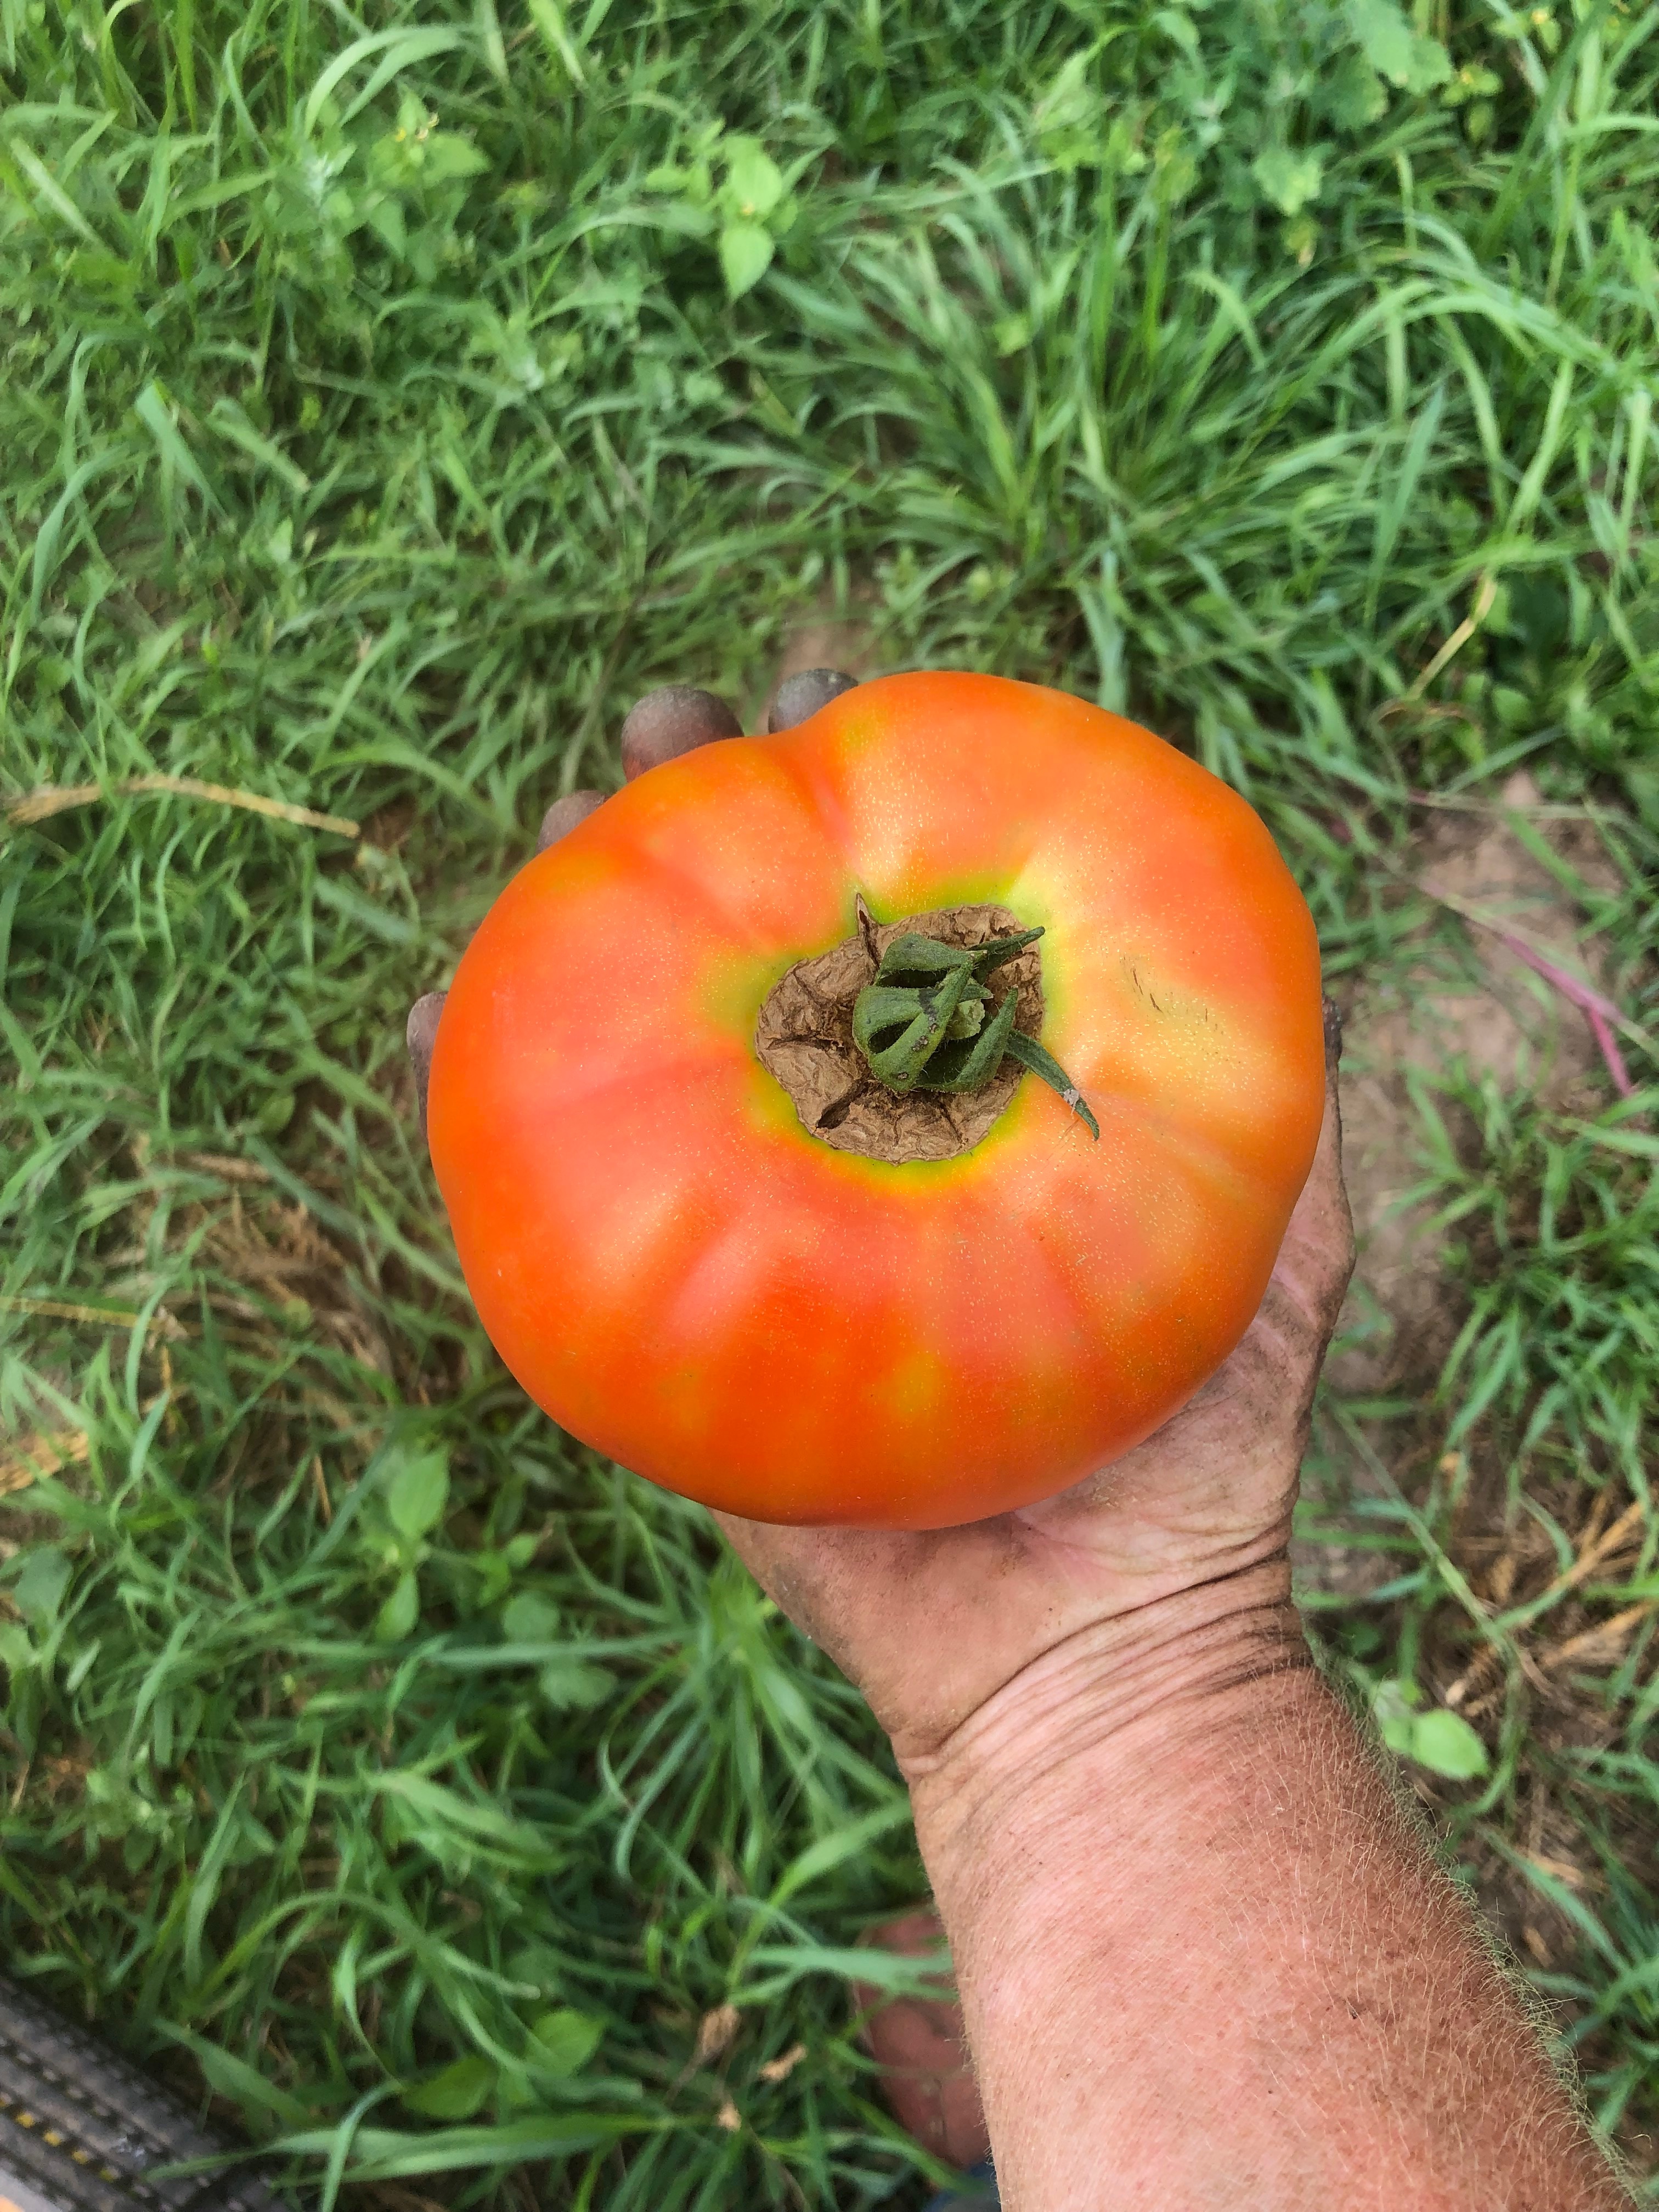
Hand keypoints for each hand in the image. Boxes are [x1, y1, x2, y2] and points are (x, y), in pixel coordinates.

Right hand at [407, 671, 1352, 1778]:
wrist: (1096, 1645)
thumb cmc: (1203, 1445)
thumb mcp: (1277, 1234)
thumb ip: (1270, 1086)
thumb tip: (1256, 932)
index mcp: (964, 1104)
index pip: (889, 911)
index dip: (849, 796)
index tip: (823, 692)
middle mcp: (849, 1147)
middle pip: (753, 948)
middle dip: (698, 820)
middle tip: (664, 728)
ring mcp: (746, 1232)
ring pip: (642, 1047)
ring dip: (576, 921)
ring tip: (551, 818)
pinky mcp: (659, 1335)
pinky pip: (543, 1213)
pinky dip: (466, 1112)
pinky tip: (422, 1011)